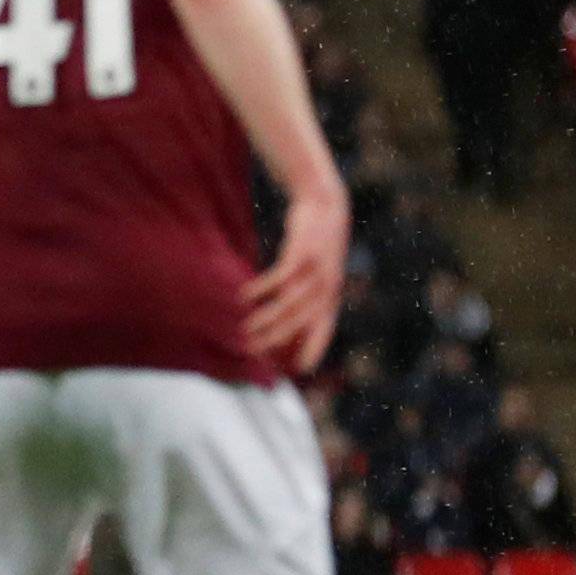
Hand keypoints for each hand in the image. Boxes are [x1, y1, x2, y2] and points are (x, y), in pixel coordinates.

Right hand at [244, 191, 348, 373]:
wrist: (325, 205)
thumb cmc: (314, 244)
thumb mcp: (315, 272)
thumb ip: (302, 295)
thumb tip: (282, 318)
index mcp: (331, 294)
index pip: (323, 328)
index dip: (314, 348)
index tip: (301, 369)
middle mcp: (326, 287)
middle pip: (300, 321)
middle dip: (277, 339)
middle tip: (252, 350)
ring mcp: (316, 270)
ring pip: (290, 304)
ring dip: (266, 319)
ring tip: (244, 328)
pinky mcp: (303, 254)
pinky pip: (281, 278)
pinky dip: (262, 288)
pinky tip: (245, 296)